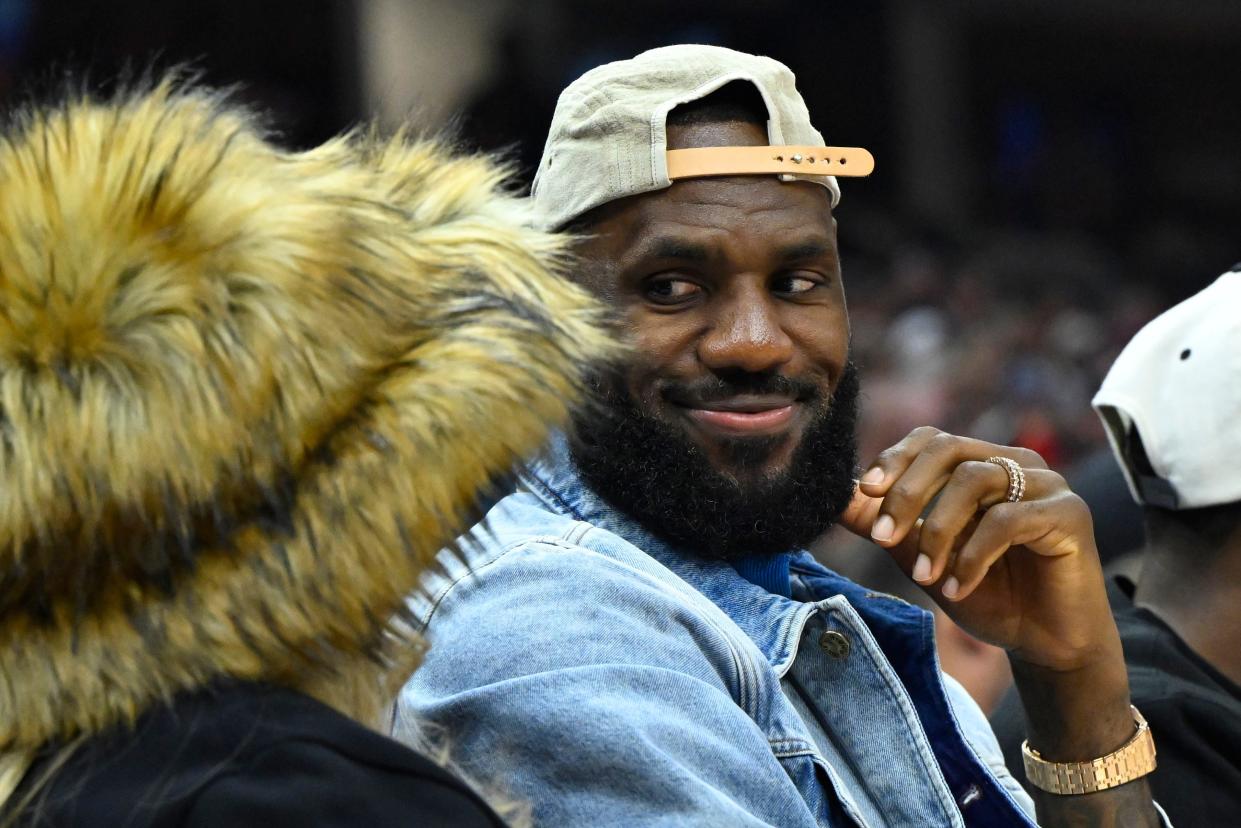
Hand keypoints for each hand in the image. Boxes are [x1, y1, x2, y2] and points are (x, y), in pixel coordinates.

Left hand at [841, 427, 1159, 824]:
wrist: (1045, 645)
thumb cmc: (988, 595)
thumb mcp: (923, 558)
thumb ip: (886, 525)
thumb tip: (835, 500)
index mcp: (982, 463)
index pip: (931, 439)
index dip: (894, 459)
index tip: (864, 492)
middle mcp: (1015, 462)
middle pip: (948, 450)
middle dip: (907, 492)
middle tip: (881, 537)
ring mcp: (1047, 484)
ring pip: (974, 480)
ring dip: (938, 531)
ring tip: (922, 576)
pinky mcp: (1070, 514)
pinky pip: (1008, 520)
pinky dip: (972, 556)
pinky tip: (955, 589)